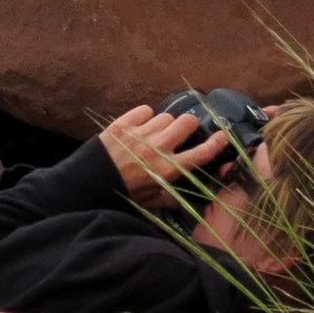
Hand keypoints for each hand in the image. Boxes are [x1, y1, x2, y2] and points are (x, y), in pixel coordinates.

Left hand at [98, 106, 231, 206]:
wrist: (90, 183)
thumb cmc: (124, 193)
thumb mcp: (154, 202)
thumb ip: (176, 198)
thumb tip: (196, 197)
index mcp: (168, 169)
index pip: (201, 153)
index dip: (216, 143)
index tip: (223, 136)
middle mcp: (157, 149)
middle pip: (187, 122)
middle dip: (189, 125)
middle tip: (182, 132)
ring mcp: (139, 134)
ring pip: (165, 116)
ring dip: (164, 124)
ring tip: (155, 133)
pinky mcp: (122, 124)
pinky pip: (144, 110)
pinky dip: (144, 116)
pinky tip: (140, 126)